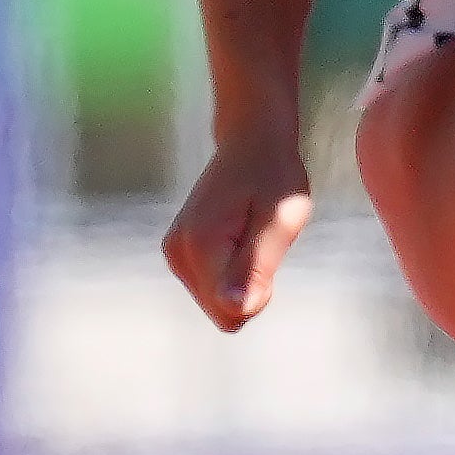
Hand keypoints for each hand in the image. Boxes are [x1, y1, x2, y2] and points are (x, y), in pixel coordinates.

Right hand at [163, 110, 317, 335]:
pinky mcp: (178, 253)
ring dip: (243, 278)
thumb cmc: (273, 177)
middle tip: (262, 241)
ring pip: (217, 303)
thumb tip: (236, 309)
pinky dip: (232, 272)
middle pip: (223, 312)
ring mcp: (174, 254)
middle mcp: (178, 254)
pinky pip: (212, 289)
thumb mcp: (280, 221)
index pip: (232, 311)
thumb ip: (256, 268)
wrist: (250, 142)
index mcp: (200, 247)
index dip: (261, 290)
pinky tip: (239, 238)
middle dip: (251, 288)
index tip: (268, 248)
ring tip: (251, 234)